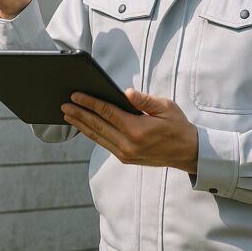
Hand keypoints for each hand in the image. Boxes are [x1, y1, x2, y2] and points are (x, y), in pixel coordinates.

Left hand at [61, 89, 197, 173]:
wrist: (188, 152)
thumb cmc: (177, 126)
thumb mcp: (166, 107)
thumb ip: (144, 100)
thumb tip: (126, 93)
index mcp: (137, 130)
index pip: (107, 113)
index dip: (89, 102)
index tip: (75, 95)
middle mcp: (128, 144)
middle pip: (97, 126)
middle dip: (79, 114)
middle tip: (63, 105)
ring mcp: (125, 154)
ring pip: (97, 137)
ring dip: (81, 125)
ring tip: (67, 115)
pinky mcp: (126, 158)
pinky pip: (104, 144)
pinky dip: (92, 134)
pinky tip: (84, 127)